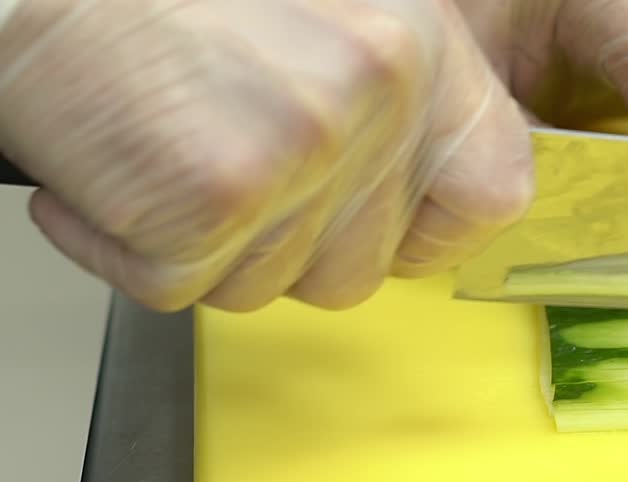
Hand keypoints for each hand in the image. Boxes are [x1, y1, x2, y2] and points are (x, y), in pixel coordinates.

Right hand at [0, 0, 534, 311]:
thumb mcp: (327, 19)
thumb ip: (389, 110)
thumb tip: (404, 197)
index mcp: (424, 44)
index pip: (492, 194)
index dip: (425, 232)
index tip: (376, 222)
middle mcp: (384, 89)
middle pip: (361, 265)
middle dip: (283, 242)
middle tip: (222, 155)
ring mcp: (307, 145)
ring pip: (272, 286)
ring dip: (204, 242)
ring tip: (164, 138)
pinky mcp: (219, 194)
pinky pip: (181, 286)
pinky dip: (124, 245)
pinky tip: (112, 164)